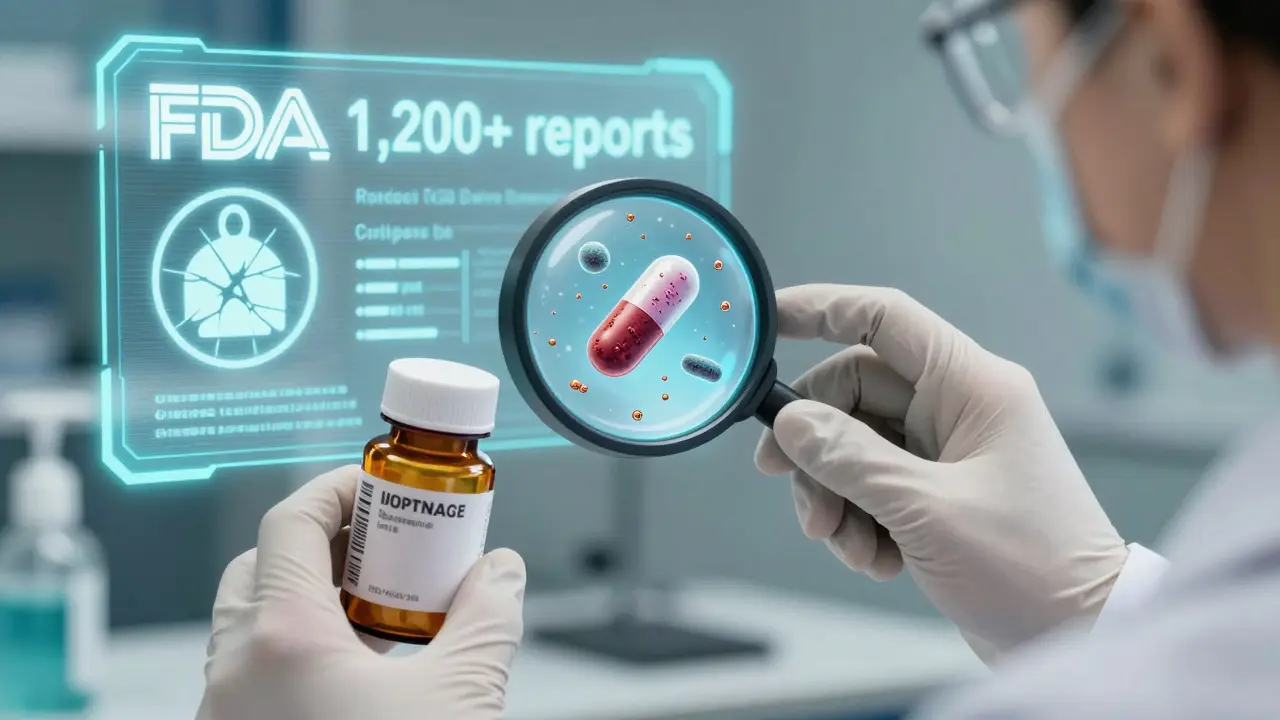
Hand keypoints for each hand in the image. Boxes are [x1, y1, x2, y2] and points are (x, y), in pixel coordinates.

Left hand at [196, 465, 525, 719]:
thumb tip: (501, 575)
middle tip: (387, 550)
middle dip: (327, 546)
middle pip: (263, 567)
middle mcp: (236, 673)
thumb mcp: (462, 697)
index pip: (290, 522)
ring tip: (384, 616)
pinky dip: (303, 654)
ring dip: (315, 602)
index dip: (340, 488)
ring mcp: (227, 715)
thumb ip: (488, 619)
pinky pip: (258, 676)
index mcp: (282, 640)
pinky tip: (363, 679)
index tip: (382, 483)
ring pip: (255, 625)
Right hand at [755, 285, 1127, 660]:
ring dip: (834, 493)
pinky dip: (859, 520)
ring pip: (856, 445)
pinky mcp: (939, 493)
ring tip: (842, 542)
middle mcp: (960, 409)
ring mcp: (949, 452)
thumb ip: (850, 460)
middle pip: (855, 392)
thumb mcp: (926, 511)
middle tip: (787, 482)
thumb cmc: (1033, 569)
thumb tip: (791, 422)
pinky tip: (875, 559)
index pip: (884, 319)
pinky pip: (872, 485)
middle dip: (817, 443)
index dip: (821, 309)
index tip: (767, 321)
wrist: (1082, 635)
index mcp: (974, 387)